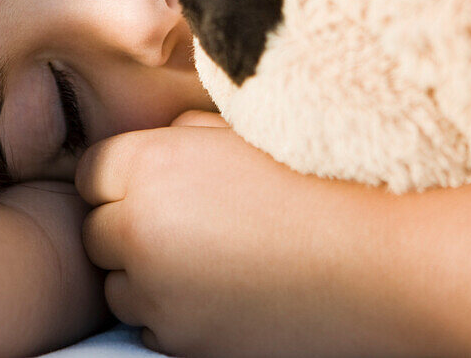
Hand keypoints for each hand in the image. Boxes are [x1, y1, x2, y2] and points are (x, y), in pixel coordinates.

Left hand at [75, 112, 389, 356]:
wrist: (379, 262)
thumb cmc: (321, 181)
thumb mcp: (246, 134)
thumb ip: (187, 134)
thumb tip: (162, 140)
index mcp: (150, 164)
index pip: (91, 172)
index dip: (122, 177)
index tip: (155, 184)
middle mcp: (139, 228)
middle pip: (98, 232)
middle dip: (129, 227)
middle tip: (186, 225)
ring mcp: (157, 293)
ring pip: (119, 287)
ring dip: (147, 276)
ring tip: (211, 262)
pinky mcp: (182, 342)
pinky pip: (153, 328)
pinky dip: (176, 315)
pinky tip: (226, 294)